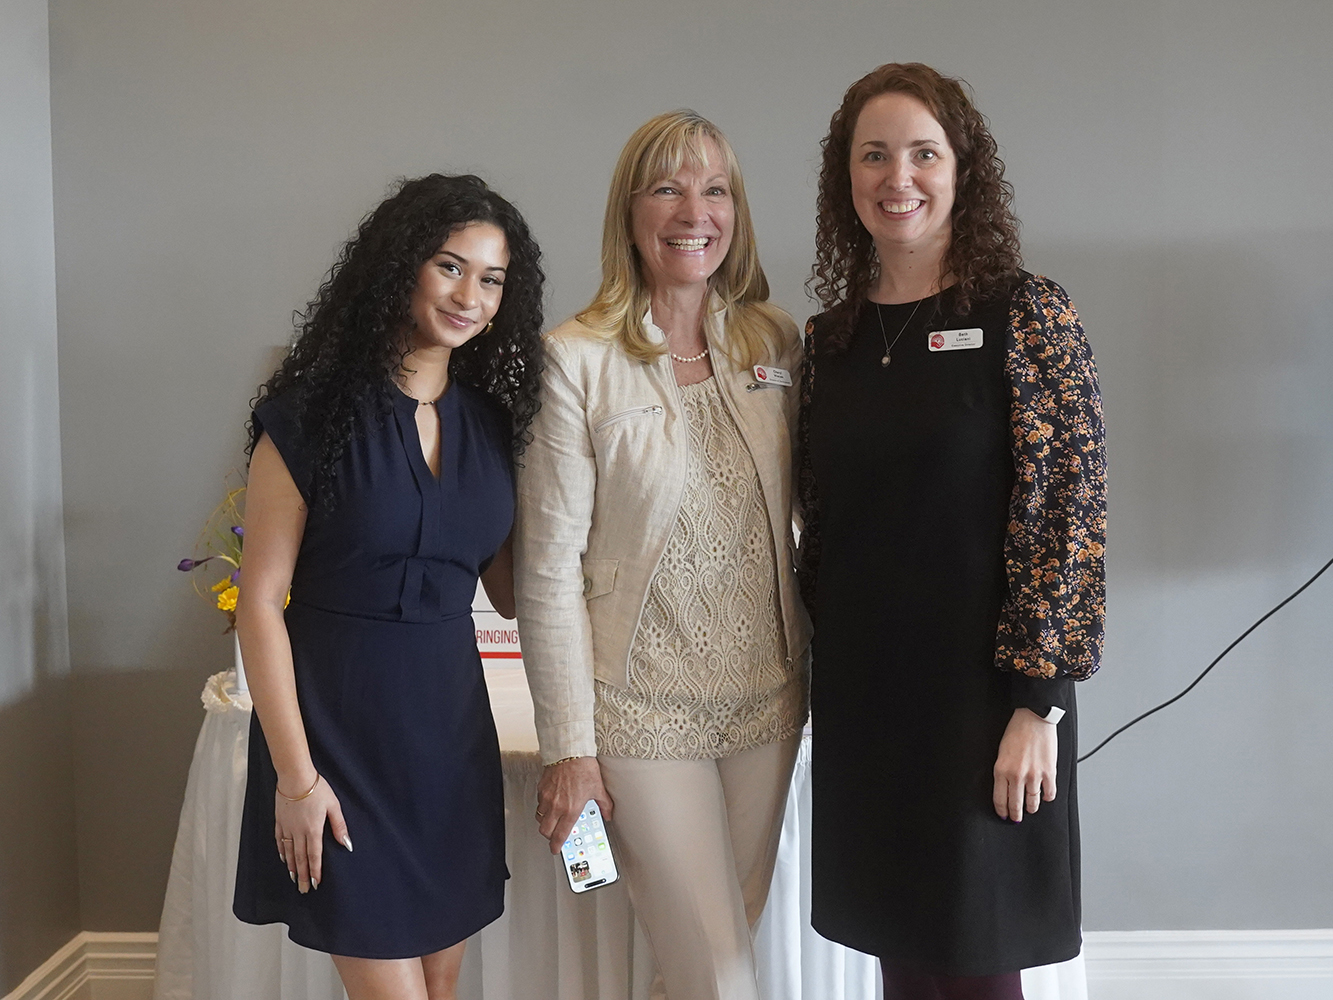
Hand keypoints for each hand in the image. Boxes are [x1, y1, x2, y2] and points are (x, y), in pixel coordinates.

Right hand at [275, 775, 351, 891]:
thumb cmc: (317, 789)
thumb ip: (339, 826)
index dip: (315, 871)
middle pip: (300, 859)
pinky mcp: (279, 821)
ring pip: (289, 852)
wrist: (295, 777)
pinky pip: (279, 840)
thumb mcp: (333, 806)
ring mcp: (287, 827)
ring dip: (292, 867)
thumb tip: (346, 844)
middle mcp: (299, 832)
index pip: (314, 856)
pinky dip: (281, 852)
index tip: (316, 884)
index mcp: (313, 830)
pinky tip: (283, 859)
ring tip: (295, 879)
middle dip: (303, 876)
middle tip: (304, 890)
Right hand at [535, 757, 613, 854]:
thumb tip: (608, 814)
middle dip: (549, 836)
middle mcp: (556, 806)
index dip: (556, 846)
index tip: (556, 849)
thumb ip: (604, 805)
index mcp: (571, 809)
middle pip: (545, 831)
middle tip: (555, 835)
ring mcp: (547, 797)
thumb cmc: (583, 768)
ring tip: (554, 818)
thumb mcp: (598, 788)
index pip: (560, 835)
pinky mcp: (541, 788)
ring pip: (540, 817)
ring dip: (546, 821)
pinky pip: (539, 803)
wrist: (569, 751)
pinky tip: (551, 802)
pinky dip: (543, 807)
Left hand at [992, 708, 1056, 822]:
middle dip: (1015, 815)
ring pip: (1033, 802)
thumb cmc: (1016, 731)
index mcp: (1001, 770)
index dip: (1002, 811)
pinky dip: (1047, 797)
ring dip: (1031, 808)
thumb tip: (1006, 788)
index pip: (1000, 799)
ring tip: (1030, 809)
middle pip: (1015, 805)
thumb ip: (1003, 771)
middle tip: (1016, 818)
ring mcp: (1034, 775)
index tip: (1003, 815)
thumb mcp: (1001, 752)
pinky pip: (1049, 793)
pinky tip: (1045, 796)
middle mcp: (1016, 775)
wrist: (1033, 718)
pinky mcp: (1049, 773)